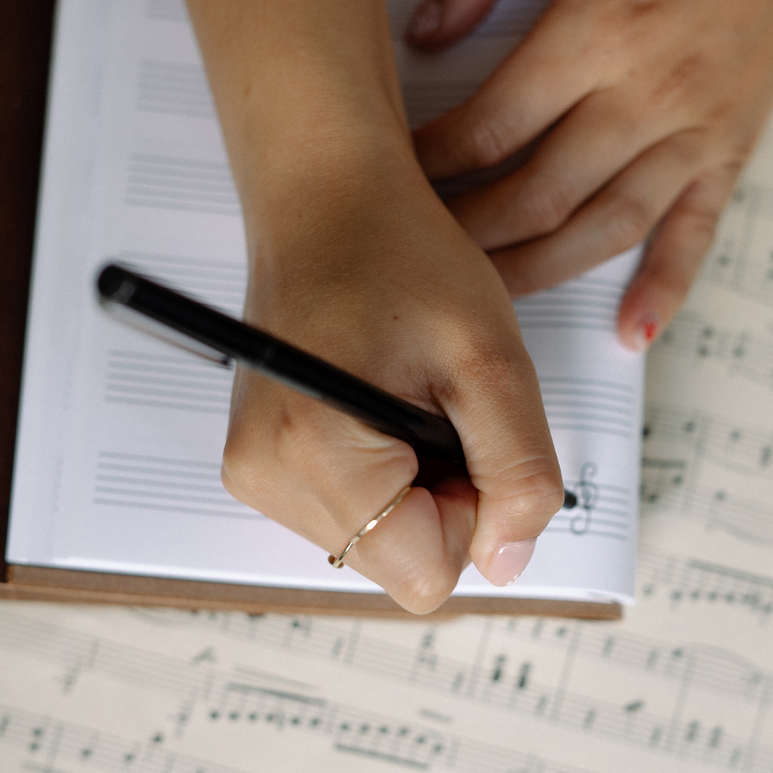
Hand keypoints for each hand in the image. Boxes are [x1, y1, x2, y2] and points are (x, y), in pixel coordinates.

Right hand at [162, 0, 562, 613]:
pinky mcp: (259, 463)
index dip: (471, 514)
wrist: (328, 197)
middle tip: (439, 404)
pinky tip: (379, 398)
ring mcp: (254, 474)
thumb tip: (509, 561)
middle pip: (399, 561)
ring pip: (377, 539)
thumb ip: (518, 473)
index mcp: (316, 455)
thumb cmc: (401, 256)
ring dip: (414, 481)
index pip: (424, 574)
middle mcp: (265, 478)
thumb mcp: (492, 363)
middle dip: (442, 496)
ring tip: (406, 392)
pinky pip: (350, 510)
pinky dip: (382, 470)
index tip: (465, 431)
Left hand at [408, 0, 772, 349]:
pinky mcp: (732, 150)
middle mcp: (647, 93)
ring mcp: (694, 131)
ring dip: (539, 274)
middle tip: (426, 252)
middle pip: (538, 196)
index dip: (434, 164)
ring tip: (491, 298)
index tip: (399, 178)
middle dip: (471, 234)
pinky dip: (664, 289)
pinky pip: (696, 234)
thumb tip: (429, 35)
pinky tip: (630, 330)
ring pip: (604, 230)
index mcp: (598, 28)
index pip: (491, 127)